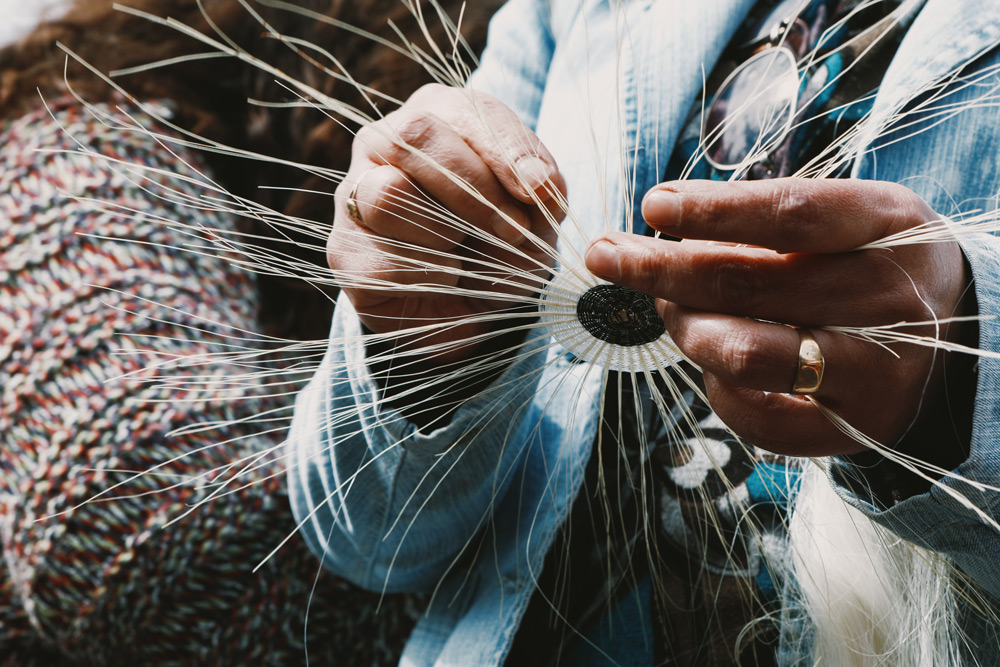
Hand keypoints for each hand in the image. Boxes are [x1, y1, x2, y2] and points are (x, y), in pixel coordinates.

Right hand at [328, 83, 564, 362]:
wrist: (475, 309)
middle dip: (476, 189)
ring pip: (389, 192)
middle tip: (516, 230)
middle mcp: (385, 142)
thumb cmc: (504, 245)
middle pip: (416, 136)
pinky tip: (445, 279)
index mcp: (437, 115)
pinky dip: (427, 275)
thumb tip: (539, 183)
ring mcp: (355, 194)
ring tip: (470, 254)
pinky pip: (383, 258)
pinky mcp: (345, 250)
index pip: (464, 109)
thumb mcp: (538, 213)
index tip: (539, 189)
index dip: (505, 149)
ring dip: (445, 230)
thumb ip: (542, 190)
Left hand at [585, 178, 973, 457]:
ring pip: (743, 354)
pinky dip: (714, 384)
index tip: (651, 203)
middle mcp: (889, 302)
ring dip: (683, 327)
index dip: (713, 209)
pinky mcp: (850, 430)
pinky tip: (713, 358)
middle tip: (606, 256)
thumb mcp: (848, 219)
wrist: (958, 342)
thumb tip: (661, 230)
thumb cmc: (873, 262)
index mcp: (889, 229)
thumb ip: (767, 220)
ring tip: (665, 307)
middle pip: (751, 285)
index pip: (791, 213)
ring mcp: (874, 374)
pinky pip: (753, 415)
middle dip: (661, 269)